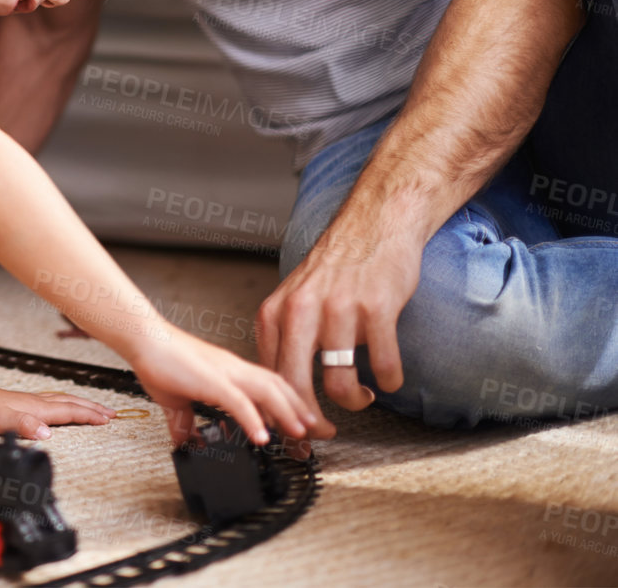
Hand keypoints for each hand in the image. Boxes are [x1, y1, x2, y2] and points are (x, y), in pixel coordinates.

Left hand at [0, 381, 112, 439]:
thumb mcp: (1, 422)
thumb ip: (24, 426)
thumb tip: (47, 433)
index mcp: (36, 408)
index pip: (69, 411)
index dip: (89, 415)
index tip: (107, 419)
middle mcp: (37, 403)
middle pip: (71, 403)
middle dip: (93, 408)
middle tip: (112, 413)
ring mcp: (31, 401)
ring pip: (64, 400)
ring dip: (82, 404)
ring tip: (97, 409)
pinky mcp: (24, 403)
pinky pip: (55, 402)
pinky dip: (67, 404)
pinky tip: (66, 407)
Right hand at [126, 331, 317, 445]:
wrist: (143, 339)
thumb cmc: (159, 360)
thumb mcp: (176, 400)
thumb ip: (186, 422)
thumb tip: (187, 443)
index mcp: (230, 371)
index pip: (270, 386)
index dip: (291, 405)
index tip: (304, 426)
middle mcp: (233, 368)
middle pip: (278, 386)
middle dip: (301, 409)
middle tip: (318, 433)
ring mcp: (224, 372)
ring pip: (267, 390)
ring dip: (287, 413)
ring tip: (301, 434)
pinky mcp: (210, 380)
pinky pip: (237, 400)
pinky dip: (253, 419)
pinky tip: (261, 436)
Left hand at [257, 222, 420, 431]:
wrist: (373, 226)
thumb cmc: (335, 268)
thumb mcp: (293, 299)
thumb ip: (285, 338)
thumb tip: (279, 388)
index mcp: (276, 312)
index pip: (269, 375)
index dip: (281, 411)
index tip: (294, 430)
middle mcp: (301, 311)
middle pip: (295, 386)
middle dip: (309, 422)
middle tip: (324, 433)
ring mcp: (339, 310)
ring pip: (340, 384)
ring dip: (355, 401)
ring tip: (362, 397)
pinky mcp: (377, 309)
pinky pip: (384, 366)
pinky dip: (389, 380)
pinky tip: (388, 377)